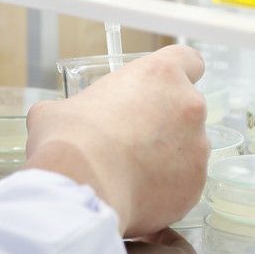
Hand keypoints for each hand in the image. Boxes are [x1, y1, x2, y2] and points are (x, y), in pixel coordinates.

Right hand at [25, 46, 207, 236]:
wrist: (83, 188)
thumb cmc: (70, 140)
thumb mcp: (58, 109)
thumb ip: (73, 107)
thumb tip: (58, 119)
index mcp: (161, 74)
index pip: (188, 60)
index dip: (177, 73)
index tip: (163, 87)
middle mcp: (188, 104)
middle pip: (187, 107)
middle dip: (166, 121)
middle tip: (133, 137)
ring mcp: (197, 146)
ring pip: (189, 147)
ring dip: (168, 156)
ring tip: (131, 171)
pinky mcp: (196, 184)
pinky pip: (185, 182)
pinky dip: (168, 188)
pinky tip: (137, 193)